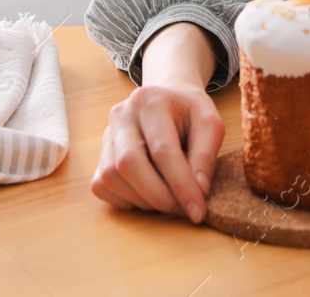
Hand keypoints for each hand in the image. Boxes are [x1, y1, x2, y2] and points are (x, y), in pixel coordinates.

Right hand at [91, 81, 225, 222]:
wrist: (168, 98)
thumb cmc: (189, 112)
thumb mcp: (210, 124)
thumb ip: (206, 156)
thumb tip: (198, 191)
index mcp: (151, 101)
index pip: (162, 150)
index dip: (181, 185)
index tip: (198, 211)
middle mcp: (122, 115)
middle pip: (128, 164)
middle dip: (158, 196)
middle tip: (182, 210)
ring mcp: (106, 134)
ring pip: (111, 177)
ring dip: (142, 200)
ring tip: (168, 199)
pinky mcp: (99, 154)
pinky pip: (102, 185)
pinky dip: (126, 199)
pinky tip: (148, 194)